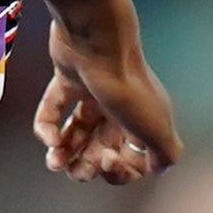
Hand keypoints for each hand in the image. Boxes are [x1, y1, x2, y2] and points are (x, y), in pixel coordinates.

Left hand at [37, 21, 179, 186]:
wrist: (96, 41)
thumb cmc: (127, 85)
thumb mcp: (157, 128)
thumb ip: (166, 153)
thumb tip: (158, 167)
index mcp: (143, 122)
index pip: (132, 159)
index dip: (120, 171)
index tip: (109, 161)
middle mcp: (120, 109)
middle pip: (101, 149)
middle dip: (87, 167)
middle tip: (76, 171)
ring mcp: (93, 94)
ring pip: (76, 133)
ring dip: (64, 153)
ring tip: (55, 161)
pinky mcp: (67, 81)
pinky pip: (53, 111)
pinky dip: (46, 128)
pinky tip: (48, 137)